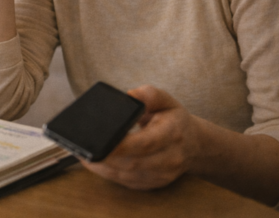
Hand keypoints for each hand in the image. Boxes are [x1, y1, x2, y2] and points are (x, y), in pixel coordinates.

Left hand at [81, 85, 201, 189]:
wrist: (194, 145)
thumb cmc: (174, 120)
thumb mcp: (165, 100)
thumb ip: (148, 94)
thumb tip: (129, 95)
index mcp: (172, 134)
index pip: (145, 143)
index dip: (121, 145)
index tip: (100, 141)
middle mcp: (169, 159)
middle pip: (132, 163)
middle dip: (105, 157)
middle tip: (83, 147)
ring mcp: (161, 175)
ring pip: (126, 176)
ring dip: (102, 167)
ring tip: (83, 154)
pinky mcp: (152, 184)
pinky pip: (126, 182)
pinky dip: (108, 173)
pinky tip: (94, 163)